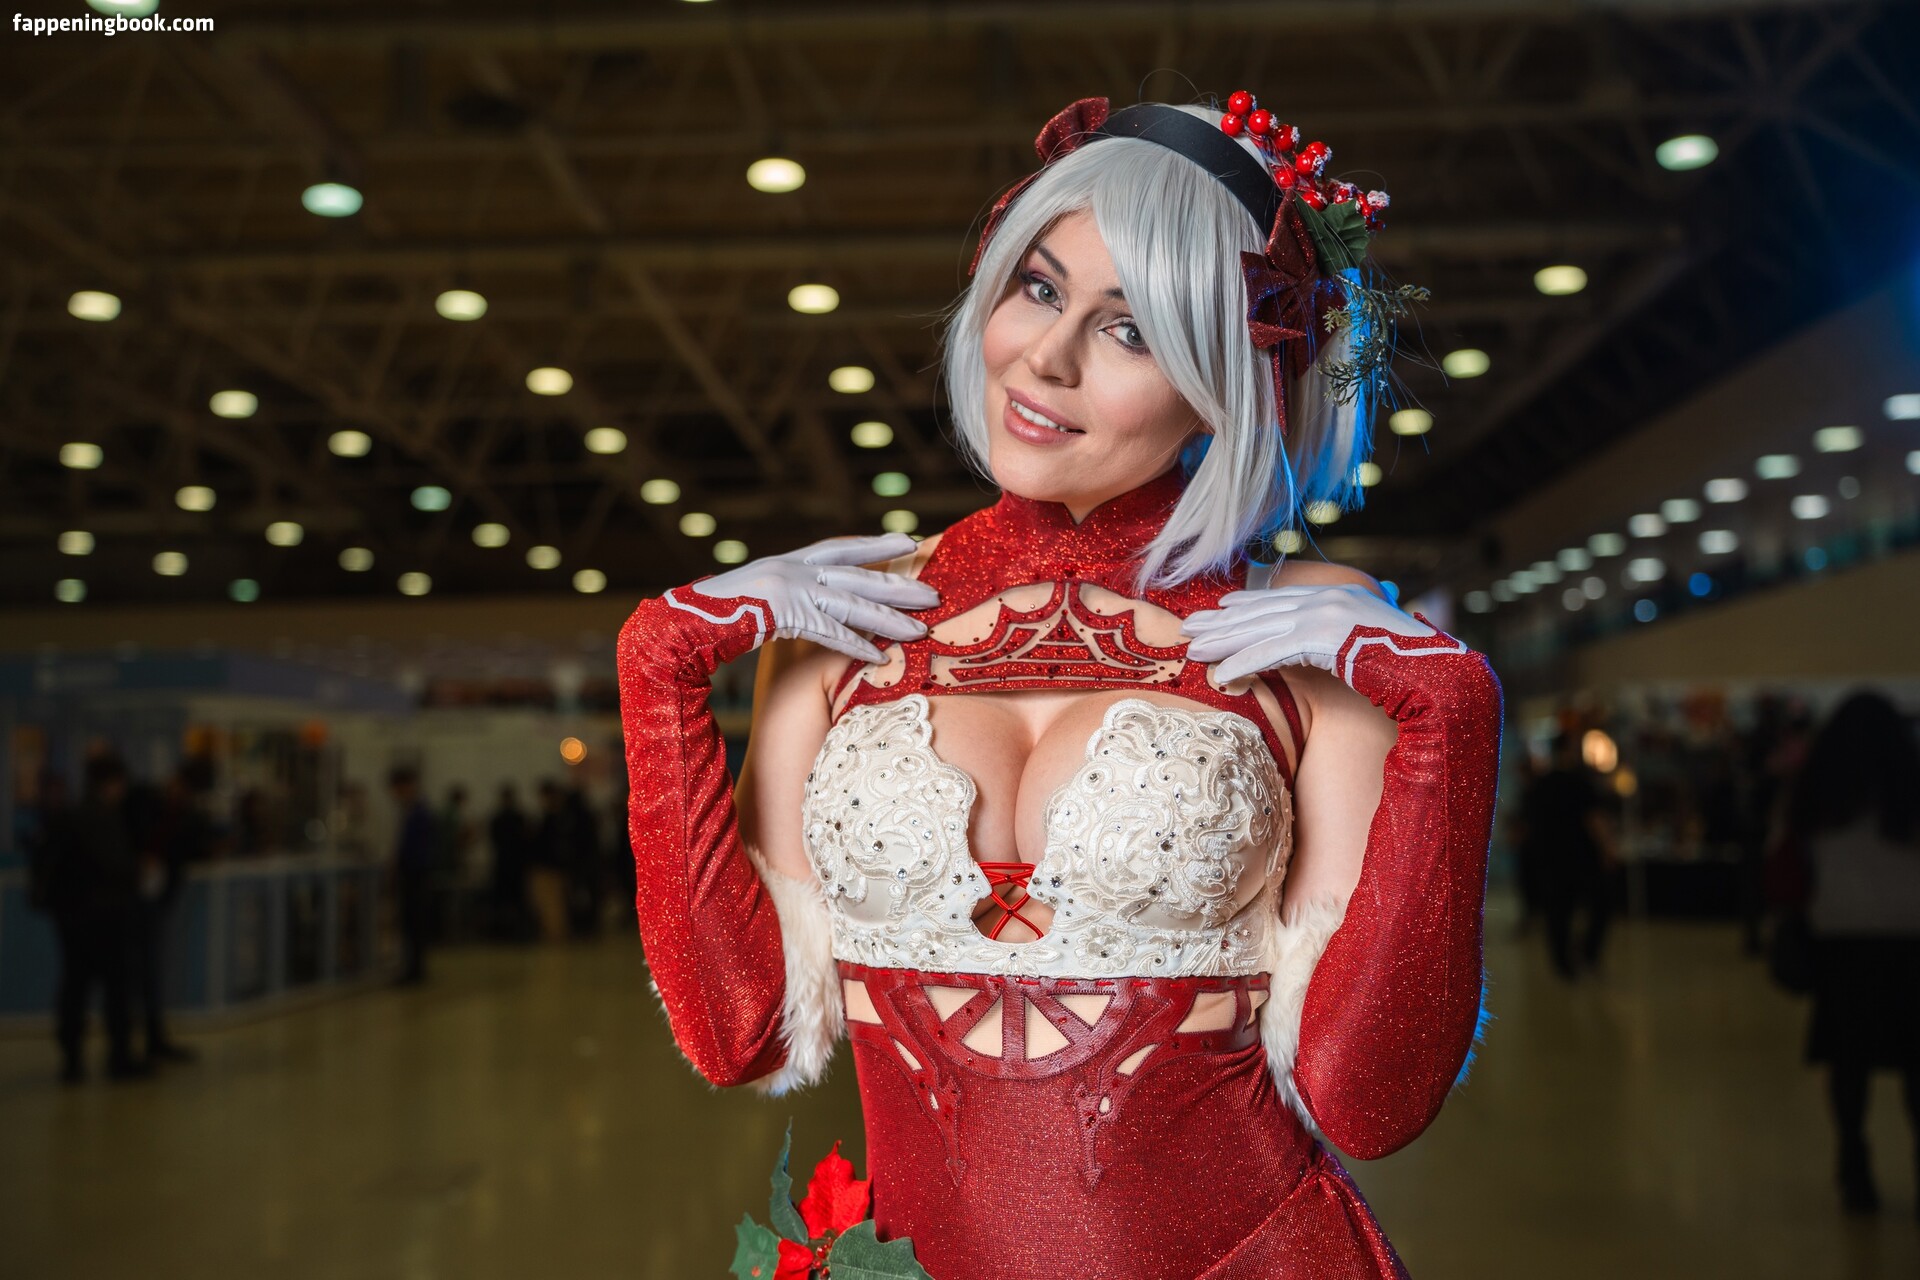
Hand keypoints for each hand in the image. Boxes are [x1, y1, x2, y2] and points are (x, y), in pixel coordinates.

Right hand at [680, 532, 937, 663]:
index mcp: (787, 560)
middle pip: (857, 576)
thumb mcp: (758, 596)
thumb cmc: (716, 615)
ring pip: (850, 605)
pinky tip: (880, 656)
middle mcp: (792, 570)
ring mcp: (789, 591)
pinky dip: (855, 645)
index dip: (876, 545)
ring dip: (888, 619)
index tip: (909, 541)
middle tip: (934, 593)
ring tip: (920, 629)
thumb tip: (817, 606)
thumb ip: (790, 597)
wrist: (682, 621)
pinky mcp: (783, 616)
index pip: (841, 549)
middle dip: (897, 585)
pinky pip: (828, 633)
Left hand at [1181, 583, 1437, 684]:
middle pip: (1263, 609)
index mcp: (1340, 595)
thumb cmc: (1410, 670)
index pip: (1281, 598)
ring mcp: (1328, 614)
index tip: (1216, 610)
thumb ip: (1341, 640)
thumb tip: (1323, 649)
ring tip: (1193, 652)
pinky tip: (1221, 676)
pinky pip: (1273, 652)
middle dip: (1222, 621)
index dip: (1245, 605)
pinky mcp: (1325, 637)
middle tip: (1187, 629)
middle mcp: (1330, 598)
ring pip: (1261, 628)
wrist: (1441, 674)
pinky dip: (1244, 663)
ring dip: (1223, 641)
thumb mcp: (1368, 646)